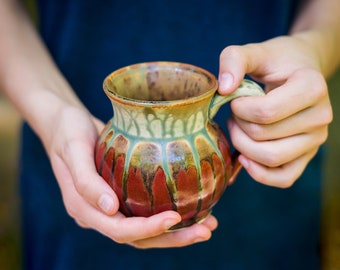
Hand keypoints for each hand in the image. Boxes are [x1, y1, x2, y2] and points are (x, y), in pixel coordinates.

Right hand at [46, 105, 216, 247]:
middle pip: (138, 238)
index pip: (118, 230)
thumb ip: (86, 181)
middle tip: (206, 230)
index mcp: (85, 209)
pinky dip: (170, 216)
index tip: (176, 218)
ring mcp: (111, 207)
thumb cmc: (68, 132)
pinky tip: (193, 208)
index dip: (147, 229)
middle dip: (172, 238)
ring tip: (208, 225)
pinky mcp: (121, 197)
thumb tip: (110, 208)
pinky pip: (146, 212)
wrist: (65, 124)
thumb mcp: (73, 149)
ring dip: (176, 233)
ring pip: (145, 231)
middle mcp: (99, 214)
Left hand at [218, 35, 332, 187]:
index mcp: (312, 87)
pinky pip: (283, 178)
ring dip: (243, 147)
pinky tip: (244, 158)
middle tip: (233, 114)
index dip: (239, 108)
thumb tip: (224, 89)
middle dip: (237, 126)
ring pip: (271, 159)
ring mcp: (315, 140)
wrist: (300, 72)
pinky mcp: (307, 156)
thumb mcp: (255, 52)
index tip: (235, 98)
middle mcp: (320, 117)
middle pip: (263, 136)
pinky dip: (259, 174)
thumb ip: (234, 59)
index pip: (265, 112)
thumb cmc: (277, 62)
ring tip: (238, 128)